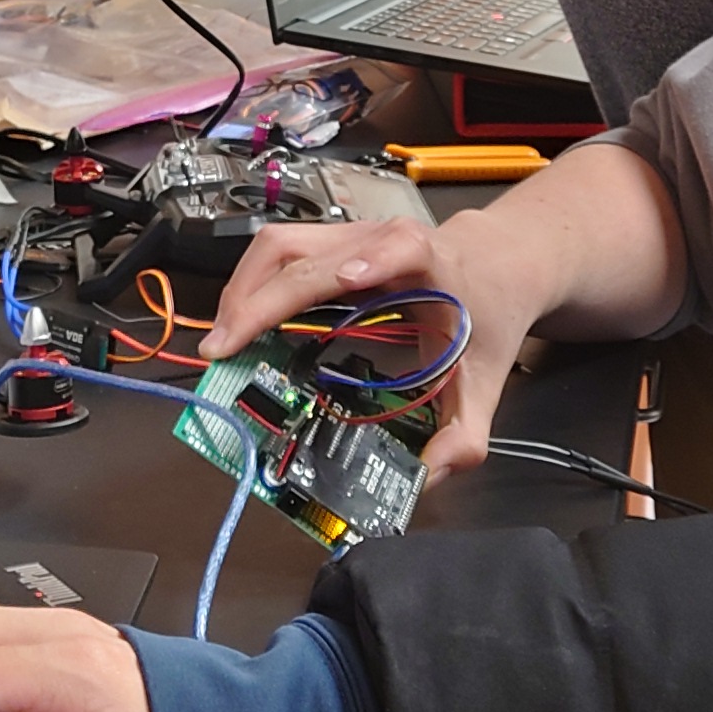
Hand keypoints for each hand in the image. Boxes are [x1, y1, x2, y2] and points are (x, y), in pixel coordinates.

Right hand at [200, 219, 533, 477]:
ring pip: (278, 246)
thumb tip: (427, 476)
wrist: (489, 267)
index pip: (401, 248)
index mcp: (429, 264)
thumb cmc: (482, 316)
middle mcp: (380, 239)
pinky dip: (250, 287)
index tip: (347, 281)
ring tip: (222, 344)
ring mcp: (348, 236)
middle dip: (258, 299)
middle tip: (224, 351)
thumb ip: (465, 436)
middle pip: (307, 253)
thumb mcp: (486, 381)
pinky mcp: (327, 243)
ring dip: (242, 291)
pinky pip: (278, 255)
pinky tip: (239, 327)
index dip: (373, 261)